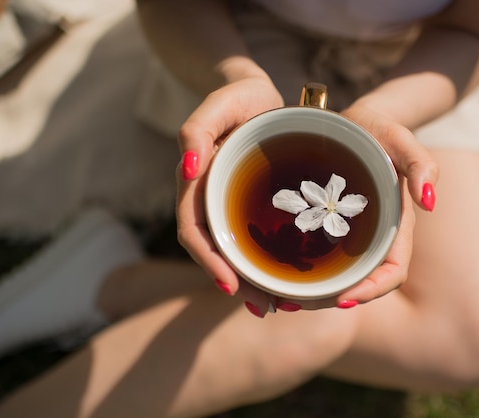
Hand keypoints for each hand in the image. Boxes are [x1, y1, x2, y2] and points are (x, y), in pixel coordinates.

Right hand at [175, 75, 284, 313]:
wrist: (255, 94)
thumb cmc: (237, 97)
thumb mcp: (218, 105)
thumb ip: (196, 130)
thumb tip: (187, 167)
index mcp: (195, 185)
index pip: (194, 233)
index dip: (210, 262)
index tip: (231, 286)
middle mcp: (211, 201)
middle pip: (217, 252)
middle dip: (238, 283)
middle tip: (265, 308)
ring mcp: (232, 205)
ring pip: (238, 252)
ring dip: (254, 281)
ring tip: (280, 305)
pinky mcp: (254, 204)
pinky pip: (257, 238)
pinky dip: (269, 260)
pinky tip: (291, 276)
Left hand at [275, 103, 438, 310]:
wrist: (350, 124)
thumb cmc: (378, 131)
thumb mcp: (399, 138)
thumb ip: (421, 163)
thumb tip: (430, 202)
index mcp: (395, 227)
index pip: (391, 272)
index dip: (372, 290)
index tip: (343, 300)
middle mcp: (371, 238)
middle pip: (357, 283)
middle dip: (329, 299)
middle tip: (294, 302)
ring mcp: (345, 236)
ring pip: (332, 276)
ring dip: (309, 293)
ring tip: (278, 296)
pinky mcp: (323, 228)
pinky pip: (313, 256)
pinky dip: (296, 271)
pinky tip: (271, 273)